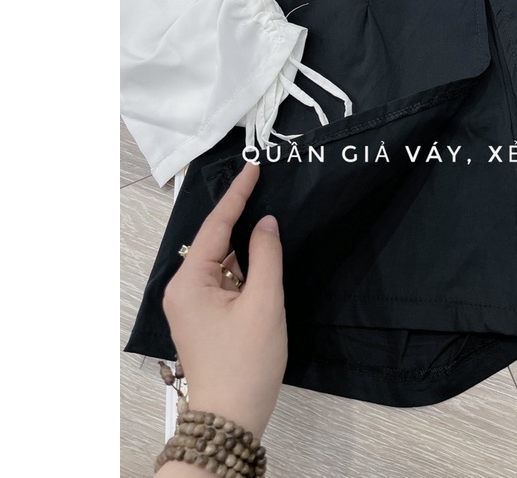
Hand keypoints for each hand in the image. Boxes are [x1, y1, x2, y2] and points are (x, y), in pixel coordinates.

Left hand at [162, 161, 286, 439]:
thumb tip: (265, 223)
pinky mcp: (204, 317)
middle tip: (263, 181)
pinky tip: (261, 253)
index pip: (216, 225)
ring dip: (242, 240)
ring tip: (266, 211)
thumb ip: (266, 256)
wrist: (231, 417)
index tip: (254, 165)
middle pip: (215, 239)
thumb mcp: (263, 303)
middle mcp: (183, 289)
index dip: (238, 194)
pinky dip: (242, 263)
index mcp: (190, 282)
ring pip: (221, 259)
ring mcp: (191, 304)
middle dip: (238, 212)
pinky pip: (223, 277)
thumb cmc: (247, 361)